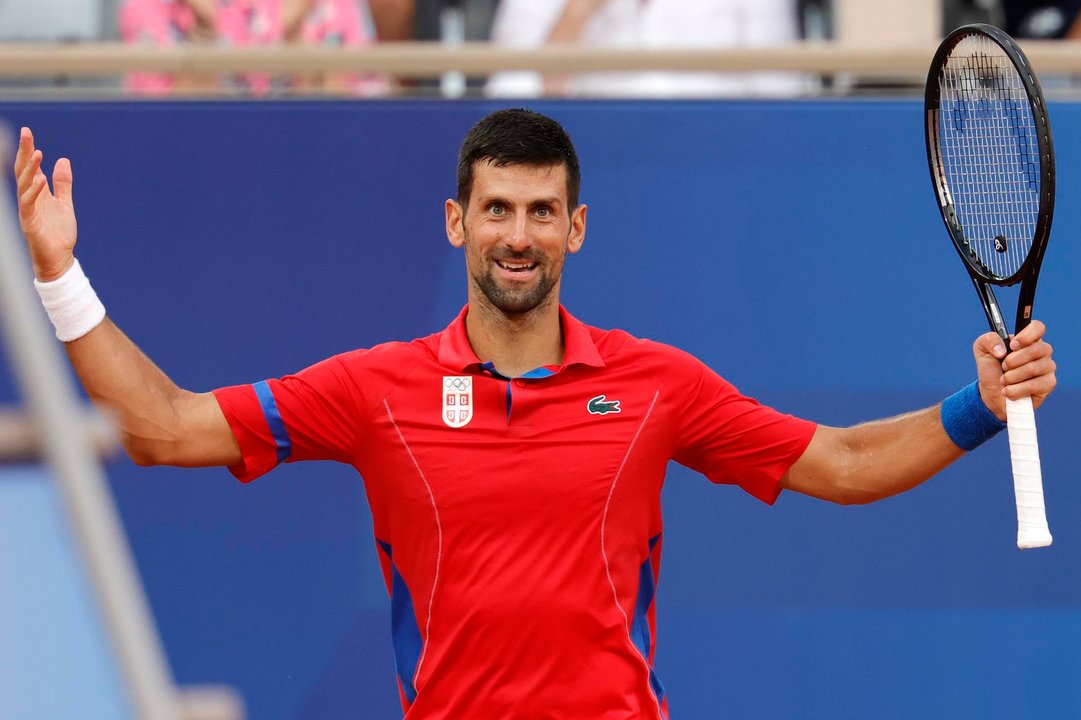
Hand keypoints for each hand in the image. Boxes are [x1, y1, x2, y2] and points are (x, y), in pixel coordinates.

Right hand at [13, 127, 76, 281]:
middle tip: (26, 132)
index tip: (28, 132)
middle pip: (23, 171)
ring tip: (36, 152)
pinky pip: (28, 204)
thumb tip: (63, 160)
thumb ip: (62, 183)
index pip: (29, 167)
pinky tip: (40, 180)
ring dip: (29, 168)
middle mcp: (29, 198)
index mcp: (37, 193)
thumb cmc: (58, 232)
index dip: (28, 150)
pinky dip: (33, 191)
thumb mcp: (65, 203)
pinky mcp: (30, 222)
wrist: (59, 258)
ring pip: (23, 184)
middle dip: (24, 152)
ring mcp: (28, 210)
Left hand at [974, 320, 1055, 419]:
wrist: (991, 394)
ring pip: (1033, 368)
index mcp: (1027, 339)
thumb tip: (1002, 349)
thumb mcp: (982, 350)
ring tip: (1004, 380)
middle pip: (1036, 349)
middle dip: (1012, 361)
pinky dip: (1016, 390)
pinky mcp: (1049, 384)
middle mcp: (1041, 350)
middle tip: (1003, 367)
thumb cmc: (991, 369)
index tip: (1012, 346)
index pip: (1037, 327)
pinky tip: (1008, 391)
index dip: (1026, 335)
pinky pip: (1036, 385)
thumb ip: (988, 340)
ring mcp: (1047, 367)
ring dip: (1011, 376)